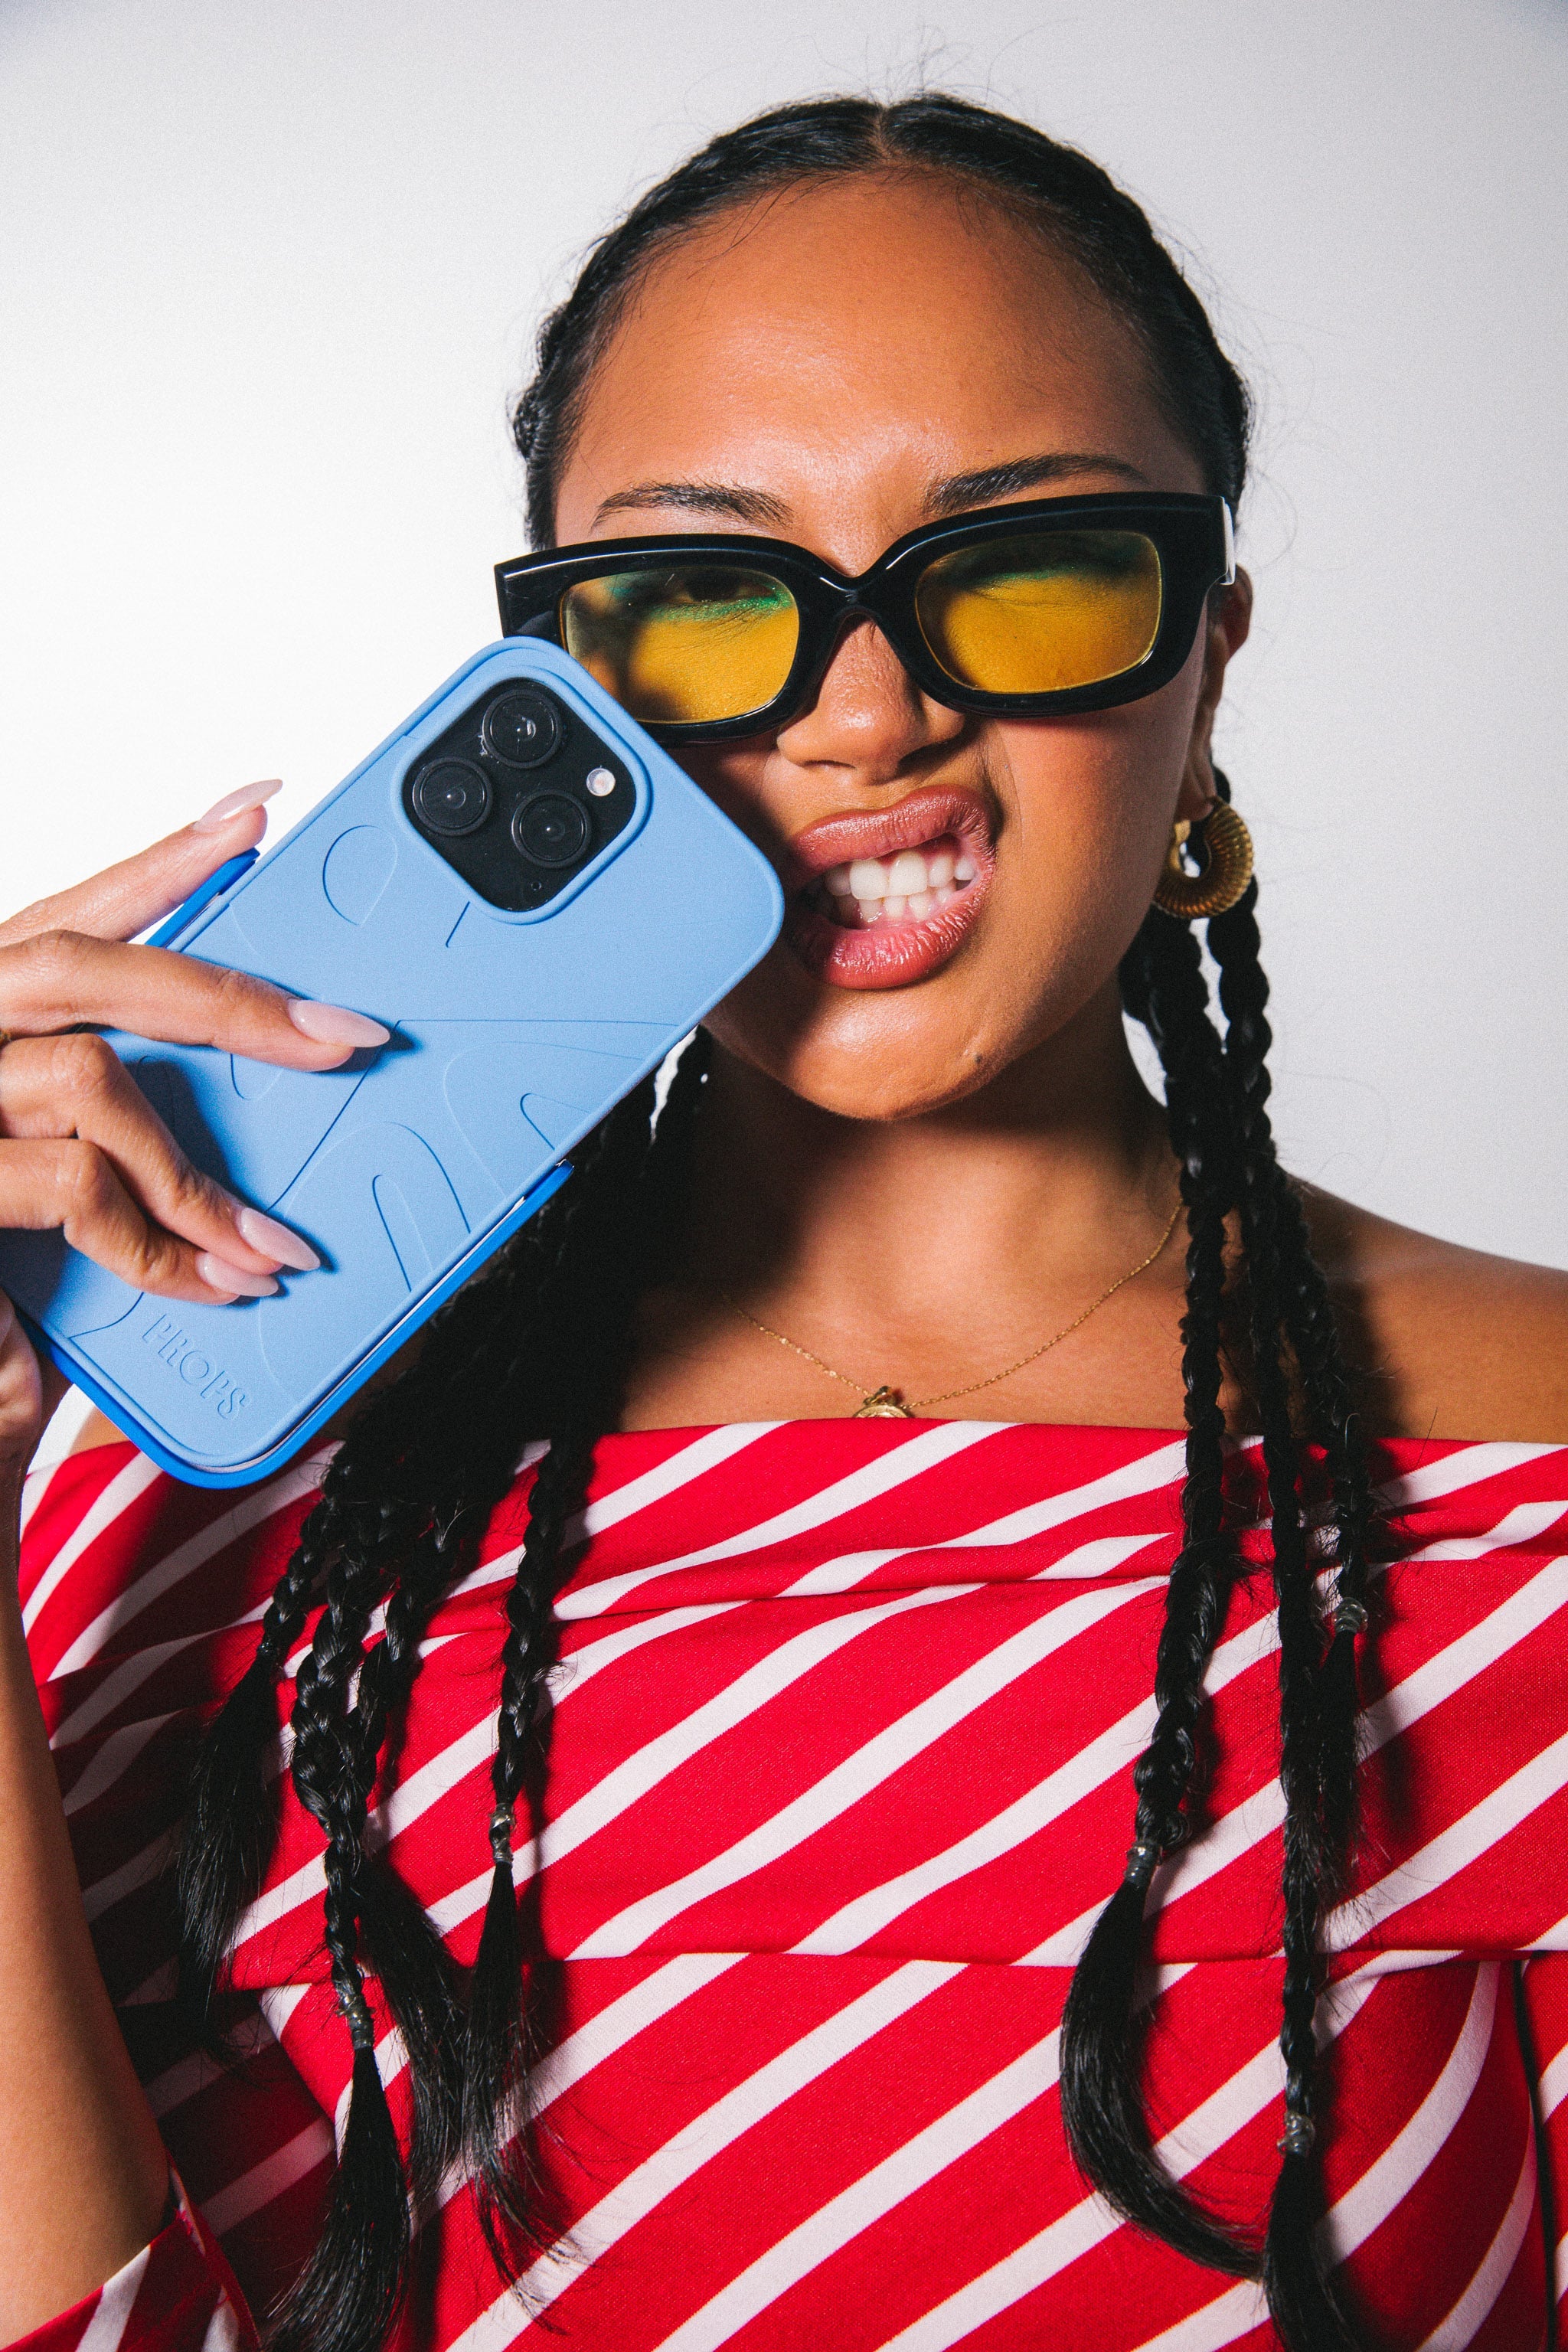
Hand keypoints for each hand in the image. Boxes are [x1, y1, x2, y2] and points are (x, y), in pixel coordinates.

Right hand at [0, 781, 388, 1473]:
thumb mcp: (57, 1181)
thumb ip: (125, 1122)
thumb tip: (262, 1068)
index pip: (64, 916)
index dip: (158, 865)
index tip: (253, 815)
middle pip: (79, 966)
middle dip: (224, 998)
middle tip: (341, 1038)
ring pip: (92, 1076)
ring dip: (199, 1173)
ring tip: (270, 1247)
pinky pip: (78, 1184)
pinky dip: (162, 1240)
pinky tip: (212, 1284)